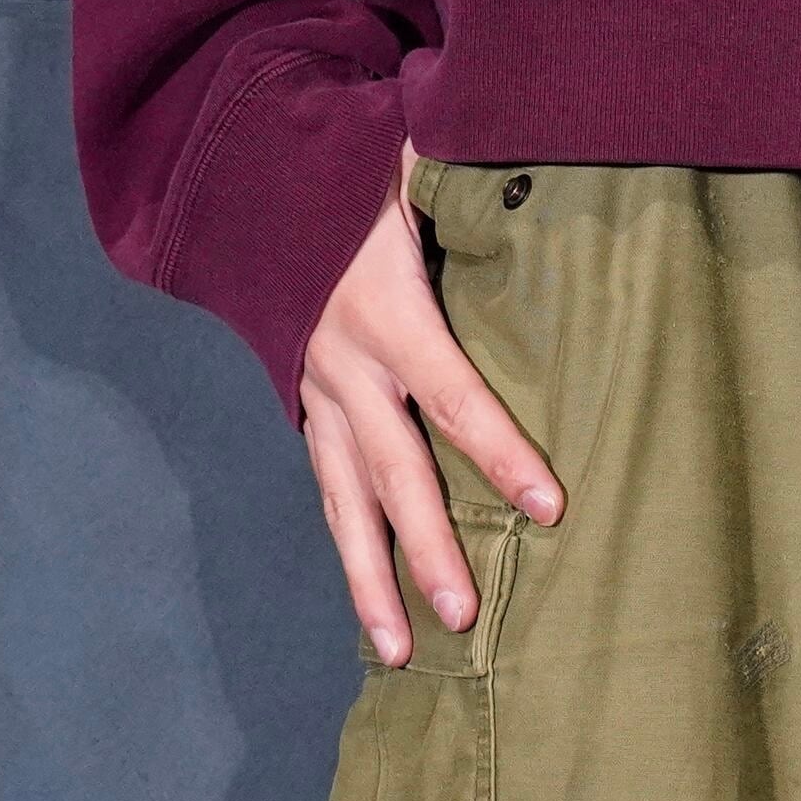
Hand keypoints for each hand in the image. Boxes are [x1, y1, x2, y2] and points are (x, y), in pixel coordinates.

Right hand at [295, 138, 562, 666]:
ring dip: (371, 580)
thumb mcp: (409, 163)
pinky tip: (376, 612)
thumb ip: (472, 173)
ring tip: (398, 652)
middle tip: (464, 618)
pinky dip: (354, 551)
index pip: (454, 395)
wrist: (250, 178)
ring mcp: (321, 396)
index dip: (502, 451)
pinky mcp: (312, 410)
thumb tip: (546, 147)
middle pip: (392, 475)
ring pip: (346, 504)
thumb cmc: (351, 171)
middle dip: (428, 549)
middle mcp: (345, 367)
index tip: (550, 507)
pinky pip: (333, 492)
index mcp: (384, 312)